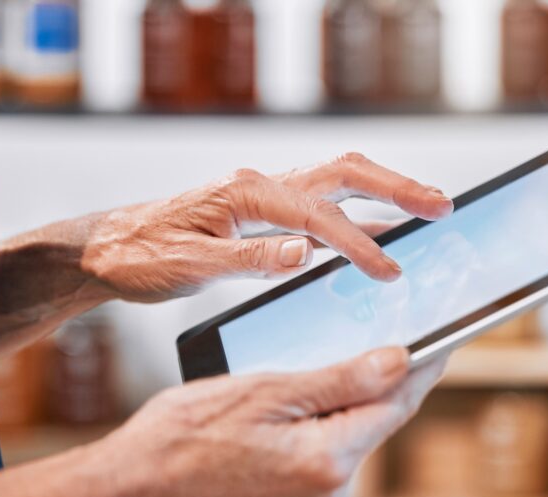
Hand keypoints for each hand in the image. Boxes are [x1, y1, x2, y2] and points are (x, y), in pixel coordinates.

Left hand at [80, 153, 452, 302]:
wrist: (106, 250)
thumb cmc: (141, 257)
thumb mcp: (189, 266)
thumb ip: (248, 260)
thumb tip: (303, 254)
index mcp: (244, 196)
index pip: (316, 217)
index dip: (358, 244)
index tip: (389, 271)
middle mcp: (260, 186)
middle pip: (343, 174)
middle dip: (396, 188)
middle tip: (441, 207)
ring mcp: (263, 195)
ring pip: (336, 182)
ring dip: (384, 193)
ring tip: (428, 210)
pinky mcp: (262, 213)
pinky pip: (321, 204)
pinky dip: (357, 214)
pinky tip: (378, 232)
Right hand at [92, 347, 445, 496]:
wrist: (131, 488)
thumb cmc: (183, 435)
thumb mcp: (266, 391)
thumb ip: (340, 380)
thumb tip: (398, 362)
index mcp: (327, 459)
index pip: (395, 404)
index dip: (421, 369)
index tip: (440, 344)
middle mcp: (327, 493)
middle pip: (370, 423)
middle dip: (370, 385)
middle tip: (367, 342)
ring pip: (342, 442)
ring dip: (335, 409)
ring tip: (300, 379)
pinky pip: (317, 462)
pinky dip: (312, 434)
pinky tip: (281, 416)